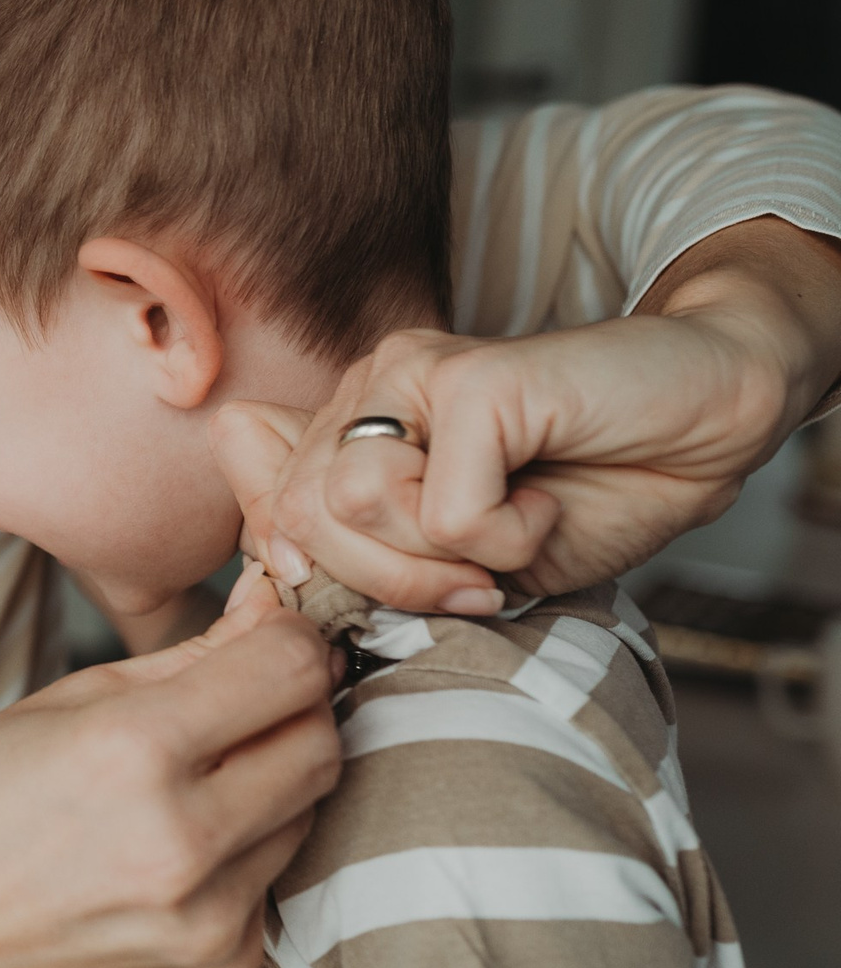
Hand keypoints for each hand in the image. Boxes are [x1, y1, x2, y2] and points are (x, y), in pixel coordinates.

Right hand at [0, 569, 339, 967]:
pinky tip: (179, 847)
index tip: (264, 640)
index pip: (290, 669)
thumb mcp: (68, 700)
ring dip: (271, 779)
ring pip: (311, 808)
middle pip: (320, 741)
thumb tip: (271, 602)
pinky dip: (248, 847)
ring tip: (192, 781)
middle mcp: (183, 837)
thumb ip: (191, 655)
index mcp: (133, 750)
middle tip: (235, 705)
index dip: (285, 640)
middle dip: (291, 707)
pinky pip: (280, 873)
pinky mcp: (226, 959)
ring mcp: (209, 910)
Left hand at [214, 217, 840, 611]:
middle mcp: (368, 386)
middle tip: (473, 580)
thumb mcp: (459, 555)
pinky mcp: (472, 379)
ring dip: (442, 558)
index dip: (320, 578)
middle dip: (384, 581)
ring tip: (510, 535)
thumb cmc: (586, 491)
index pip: (263, 510)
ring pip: (356, 507)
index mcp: (350, 423)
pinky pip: (445, 508)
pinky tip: (545, 505)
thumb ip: (360, 550)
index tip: (409, 594)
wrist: (705, 429)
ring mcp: (412, 373)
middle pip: (296, 517)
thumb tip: (267, 559)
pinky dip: (504, 539)